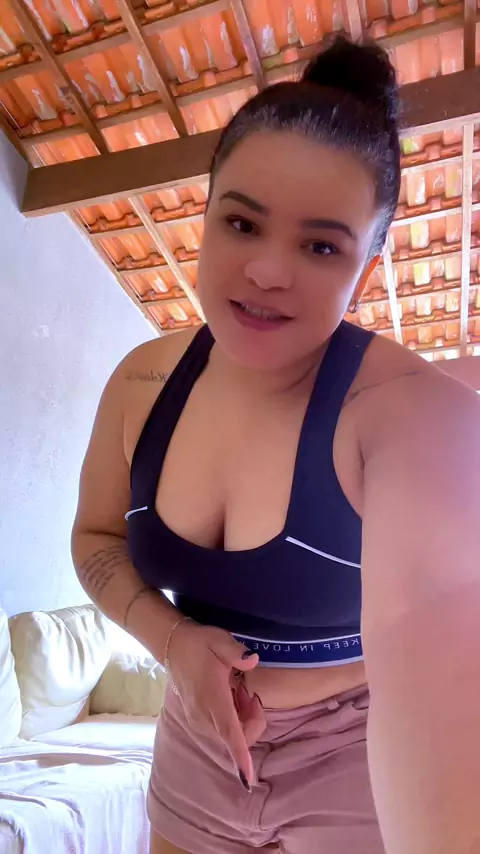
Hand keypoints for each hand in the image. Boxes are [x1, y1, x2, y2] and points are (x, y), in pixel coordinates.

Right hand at [167, 621, 265, 786]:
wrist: (174, 646)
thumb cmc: (199, 644)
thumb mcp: (220, 640)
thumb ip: (237, 652)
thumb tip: (253, 660)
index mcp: (213, 700)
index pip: (230, 733)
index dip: (241, 757)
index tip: (248, 780)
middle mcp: (205, 717)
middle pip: (239, 737)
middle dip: (253, 719)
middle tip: (248, 690)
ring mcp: (199, 721)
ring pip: (232, 735)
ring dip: (243, 718)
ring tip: (238, 689)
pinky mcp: (197, 720)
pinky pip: (223, 729)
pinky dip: (234, 718)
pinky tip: (230, 695)